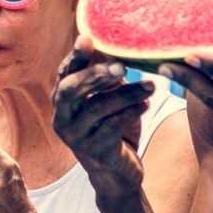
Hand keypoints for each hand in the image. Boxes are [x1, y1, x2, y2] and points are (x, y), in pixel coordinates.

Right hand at [52, 35, 150, 196]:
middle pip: (70, 90)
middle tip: (122, 66)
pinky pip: (111, 127)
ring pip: (96, 108)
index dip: (75, 57)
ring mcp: (75, 136)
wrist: (116, 173)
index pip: (64, 74)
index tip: (87, 39)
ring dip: (125, 94)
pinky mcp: (93, 151)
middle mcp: (61, 118)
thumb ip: (106, 78)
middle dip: (95, 75)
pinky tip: (147, 104)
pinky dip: (131, 113)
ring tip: (151, 86)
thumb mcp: (107, 100)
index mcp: (62, 101)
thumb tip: (114, 43)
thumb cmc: (113, 129)